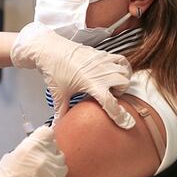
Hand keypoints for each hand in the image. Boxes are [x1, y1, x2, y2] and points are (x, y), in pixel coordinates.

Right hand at [0, 126, 67, 176]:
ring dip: (53, 159)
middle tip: (39, 154)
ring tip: (43, 165)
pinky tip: (47, 174)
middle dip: (47, 147)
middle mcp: (45, 156)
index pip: (47, 132)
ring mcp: (53, 170)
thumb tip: (34, 145)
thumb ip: (26, 149)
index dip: (42, 136)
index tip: (39, 139)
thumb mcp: (11, 157)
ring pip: (60, 157)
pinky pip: (62, 170)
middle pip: (54, 144)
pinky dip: (56, 170)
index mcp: (31, 147)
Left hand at [10, 23, 134, 128]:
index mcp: (92, 84)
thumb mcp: (59, 94)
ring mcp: (104, 61)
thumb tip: (55, 128)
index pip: (111, 103)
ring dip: (121, 80)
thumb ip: (61, 112)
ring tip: (109, 85)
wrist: (50, 49)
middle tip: (107, 95)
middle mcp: (102, 72)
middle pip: (124, 85)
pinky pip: (122, 60)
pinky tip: (114, 72)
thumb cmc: (54, 71)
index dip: (119, 116)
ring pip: (125, 72)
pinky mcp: (103, 53)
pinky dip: (123, 67)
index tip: (126, 124)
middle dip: (119, 93)